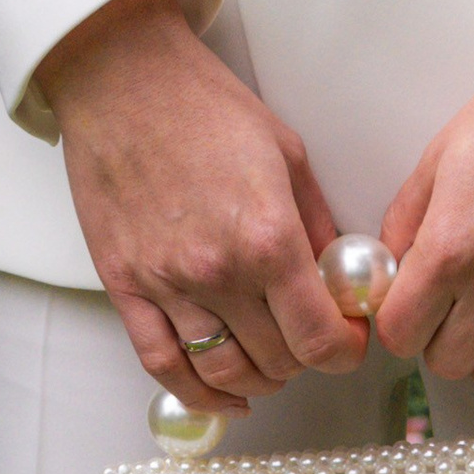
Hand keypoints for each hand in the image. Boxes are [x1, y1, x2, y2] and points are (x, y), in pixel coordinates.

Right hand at [36, 0, 364, 412]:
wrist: (123, 79)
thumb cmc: (201, 103)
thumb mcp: (287, 154)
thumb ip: (316, 225)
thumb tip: (338, 276)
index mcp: (267, 238)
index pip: (320, 340)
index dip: (346, 351)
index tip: (351, 340)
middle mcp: (217, 272)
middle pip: (278, 361)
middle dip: (307, 357)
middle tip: (312, 334)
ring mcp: (166, 284)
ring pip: (224, 372)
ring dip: (259, 378)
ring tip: (272, 359)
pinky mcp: (124, 285)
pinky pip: (161, 363)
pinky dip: (196, 393)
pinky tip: (222, 394)